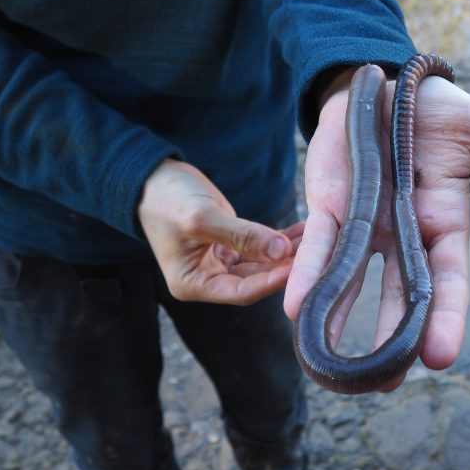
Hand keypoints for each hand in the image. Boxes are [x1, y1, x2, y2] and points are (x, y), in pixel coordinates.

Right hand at [138, 159, 303, 304]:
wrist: (152, 178)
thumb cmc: (168, 199)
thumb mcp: (203, 219)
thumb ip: (242, 236)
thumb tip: (280, 252)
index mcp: (193, 284)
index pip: (242, 292)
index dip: (272, 281)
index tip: (300, 267)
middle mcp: (208, 279)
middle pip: (256, 280)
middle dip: (286, 266)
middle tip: (318, 252)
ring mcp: (220, 263)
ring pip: (262, 263)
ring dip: (288, 252)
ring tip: (317, 237)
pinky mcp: (230, 246)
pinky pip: (260, 247)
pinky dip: (280, 240)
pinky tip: (303, 230)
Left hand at [284, 67, 469, 385]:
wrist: (389, 82)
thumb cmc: (441, 111)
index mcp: (445, 224)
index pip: (449, 280)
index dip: (447, 317)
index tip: (442, 358)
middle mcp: (404, 235)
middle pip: (401, 294)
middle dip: (394, 336)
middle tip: (385, 382)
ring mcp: (365, 224)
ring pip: (354, 280)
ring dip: (342, 320)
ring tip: (330, 366)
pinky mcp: (329, 204)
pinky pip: (318, 243)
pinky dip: (309, 271)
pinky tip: (298, 308)